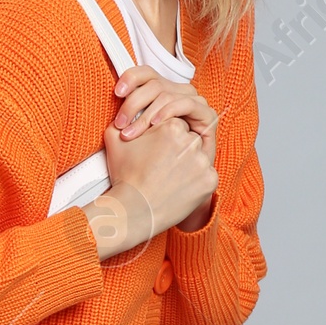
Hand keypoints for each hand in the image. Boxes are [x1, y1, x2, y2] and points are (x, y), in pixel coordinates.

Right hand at [85, 110, 217, 258]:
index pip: (178, 126)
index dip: (167, 140)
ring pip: (199, 159)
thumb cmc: (124, 175)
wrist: (134, 209)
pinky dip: (196, 183)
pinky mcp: (210, 180)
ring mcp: (203, 162)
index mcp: (172, 126)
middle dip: (180, 152)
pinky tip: (179, 189)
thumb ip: (121, 121)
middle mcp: (191, 141)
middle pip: (190, 141)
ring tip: (169, 179)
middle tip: (164, 168)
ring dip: (189, 166)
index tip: (158, 153)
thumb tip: (123, 115)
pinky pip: (206, 177)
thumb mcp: (115, 140)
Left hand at [112, 64, 217, 161]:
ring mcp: (193, 103)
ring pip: (168, 94)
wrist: (168, 188)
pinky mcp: (207, 115)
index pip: (145, 74)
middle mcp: (177, 94)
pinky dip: (170, 111)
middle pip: (154, 83)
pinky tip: (157, 124)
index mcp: (159, 94)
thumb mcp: (126, 140)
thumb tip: (109, 106)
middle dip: (134, 103)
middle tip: (120, 124)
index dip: (131, 78)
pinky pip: (188, 104)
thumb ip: (120, 122)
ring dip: (148, 113)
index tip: (117, 93)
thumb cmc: (145, 165)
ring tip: (133, 132)